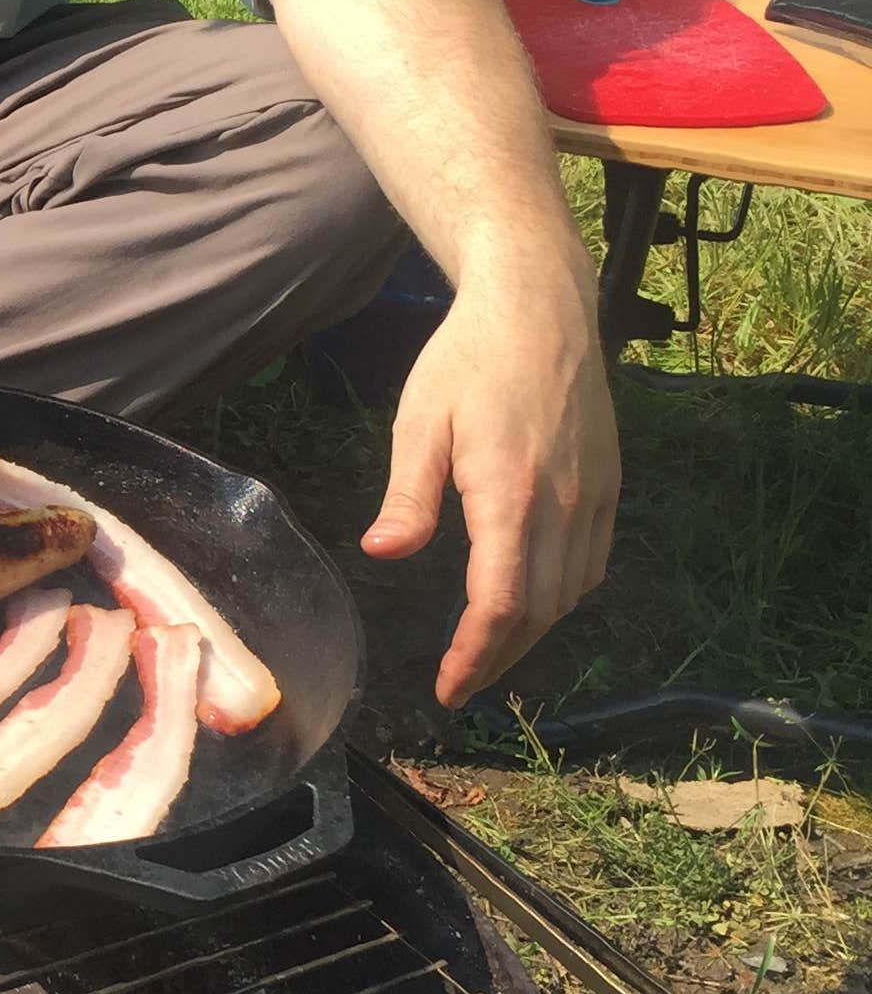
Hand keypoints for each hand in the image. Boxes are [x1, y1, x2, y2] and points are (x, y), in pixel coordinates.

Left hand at [359, 261, 619, 707]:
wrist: (540, 307)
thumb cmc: (468, 359)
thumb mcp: (420, 421)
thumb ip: (408, 494)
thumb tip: (384, 554)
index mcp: (510, 493)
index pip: (501, 602)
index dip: (476, 654)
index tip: (448, 686)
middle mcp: (563, 504)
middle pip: (539, 613)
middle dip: (498, 658)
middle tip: (459, 682)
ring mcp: (594, 496)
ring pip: (571, 595)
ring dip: (531, 634)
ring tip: (488, 652)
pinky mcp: (609, 485)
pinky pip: (593, 563)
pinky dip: (563, 597)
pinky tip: (533, 603)